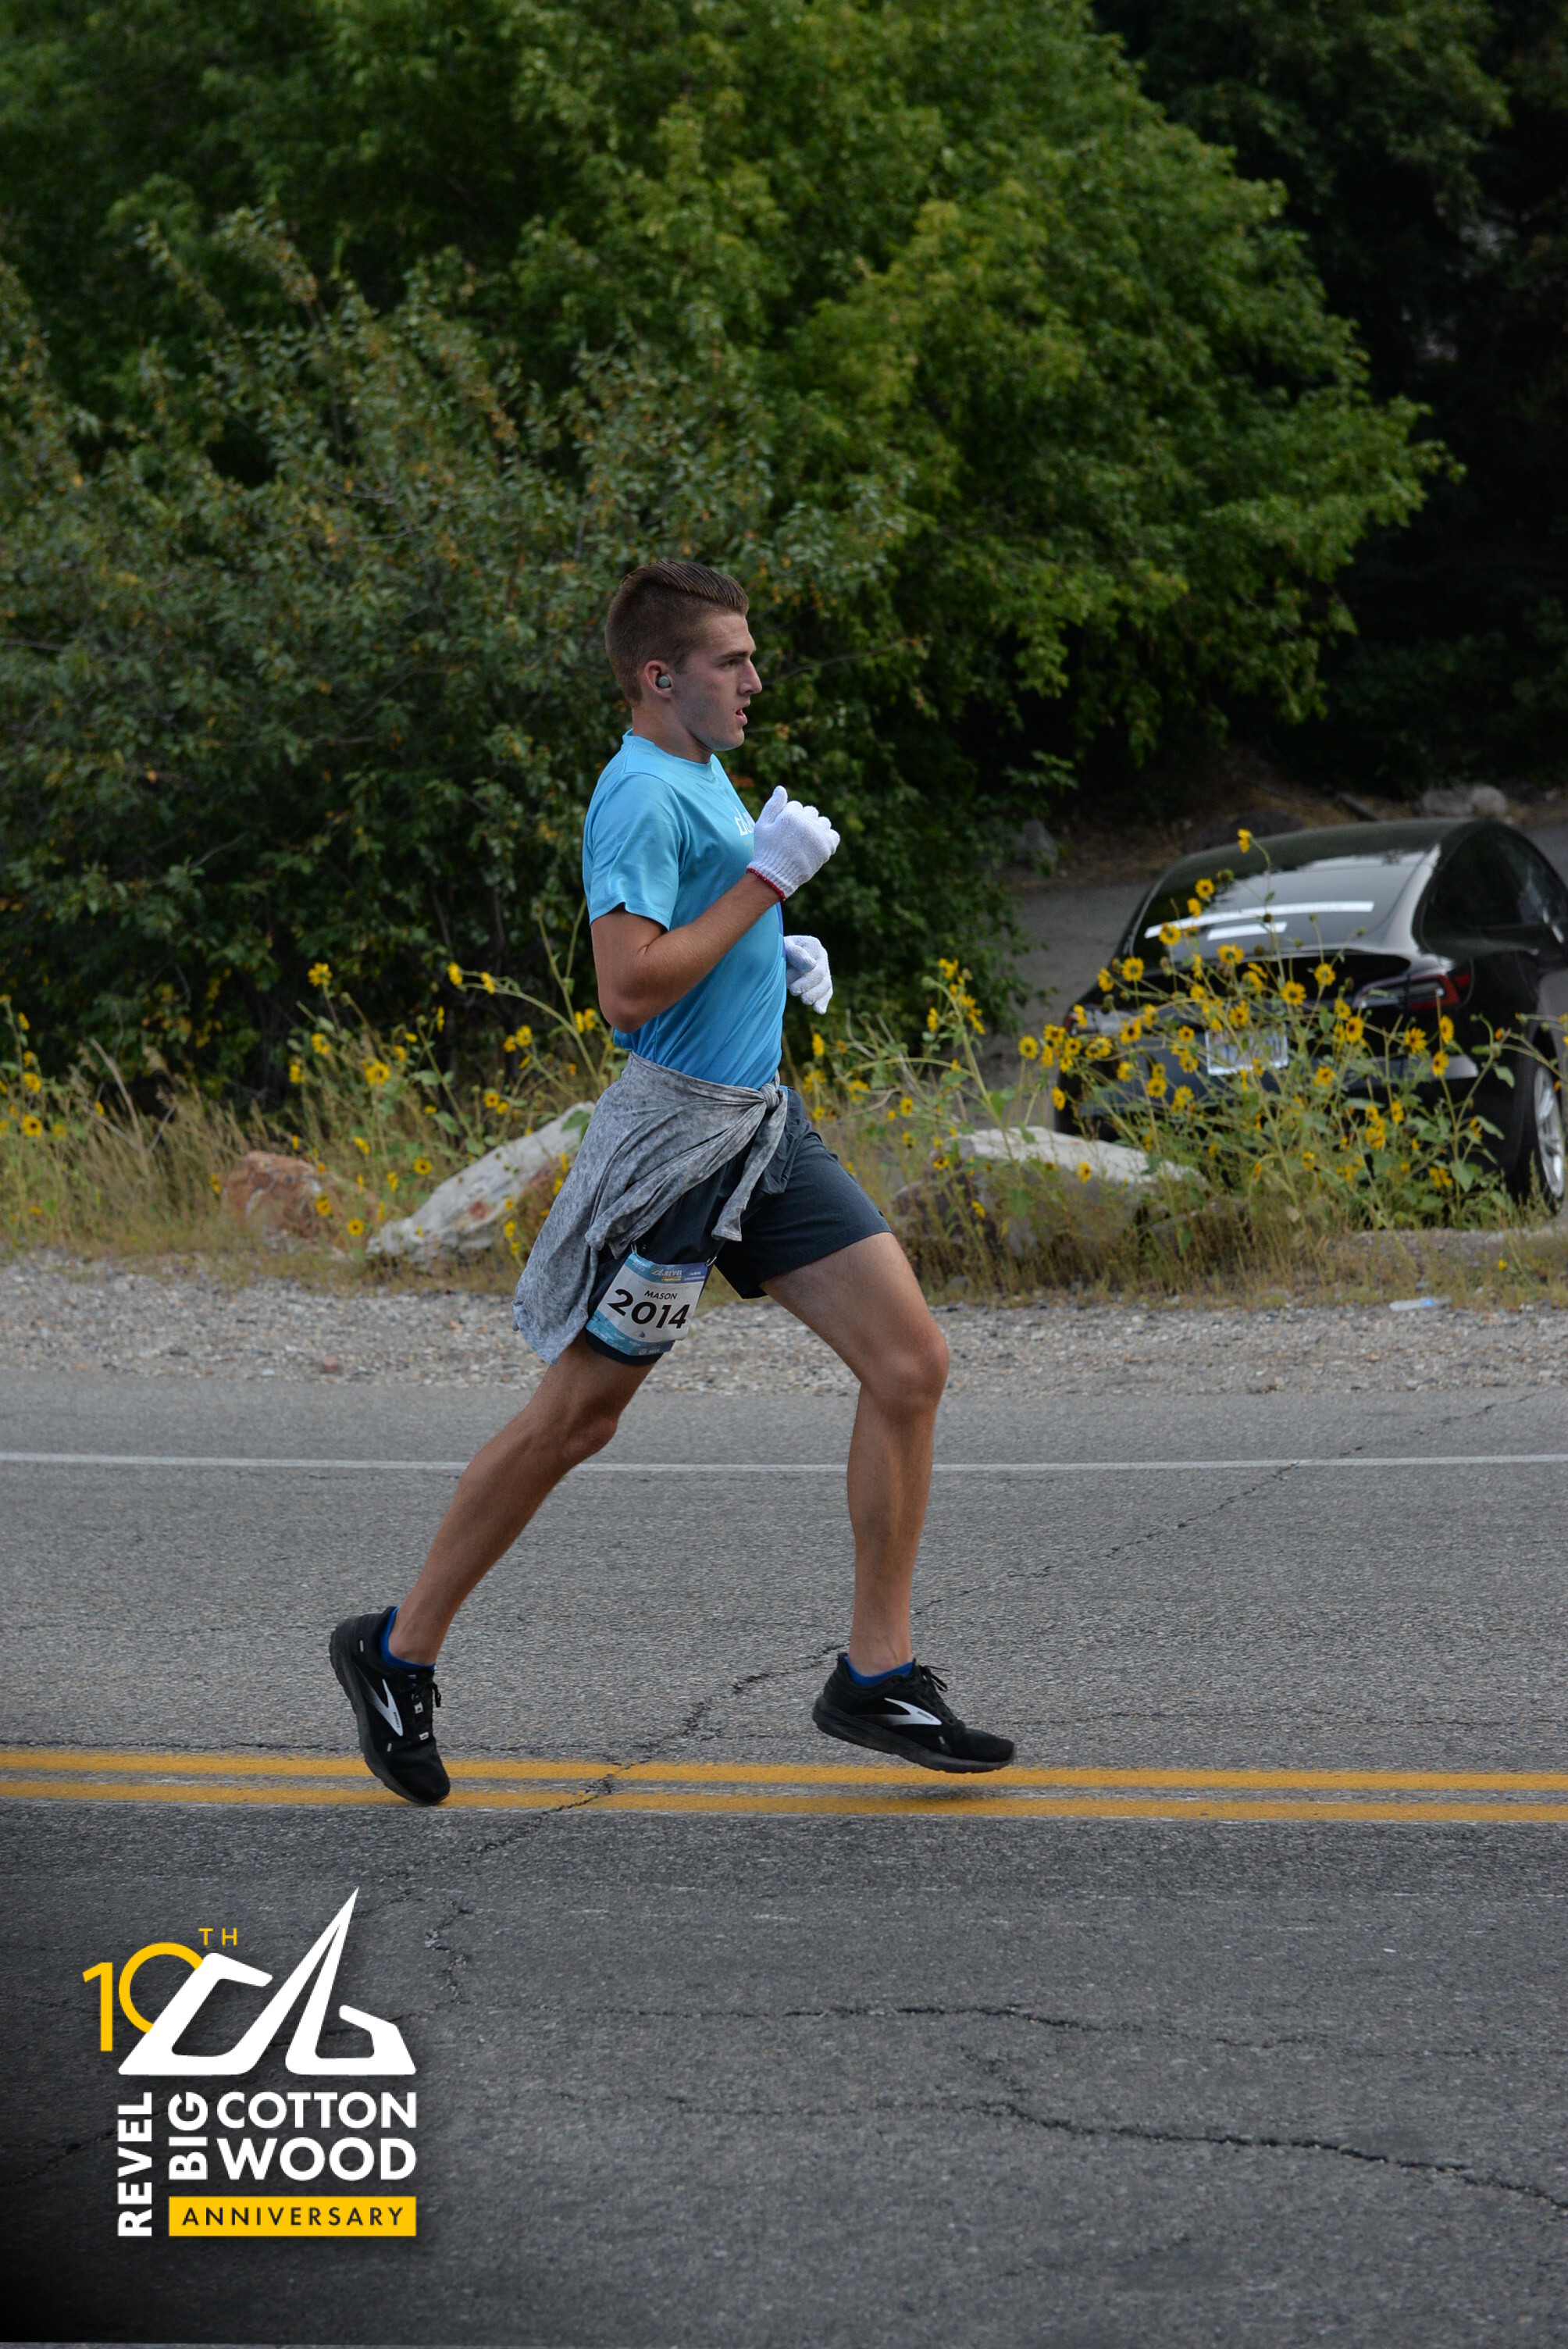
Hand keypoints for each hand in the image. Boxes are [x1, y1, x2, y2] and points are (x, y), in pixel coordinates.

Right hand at [747, 784, 839, 898]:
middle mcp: (807, 822)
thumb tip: (781, 788)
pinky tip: (817, 847)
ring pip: (824, 822)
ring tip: (806, 841)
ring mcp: (818, 835)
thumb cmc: (765, 850)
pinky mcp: (826, 848)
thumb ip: (773, 805)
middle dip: (804, 821)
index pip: (796, 806)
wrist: (774, 875)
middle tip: (794, 838)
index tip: (784, 830)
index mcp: (791, 814)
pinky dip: (827, 840)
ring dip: (817, 828)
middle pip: (811, 812)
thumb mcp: (762, 825)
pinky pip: (833, 836)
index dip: (789, 817)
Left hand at [783, 933, 832, 1012]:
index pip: (812, 963)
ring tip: (804, 1000)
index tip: (793, 987)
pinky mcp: (823, 982)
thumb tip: (811, 965)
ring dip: (815, 994)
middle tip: (793, 991)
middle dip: (807, 984)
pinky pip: (827, 992)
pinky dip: (823, 1001)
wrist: (778, 956)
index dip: (803, 976)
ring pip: (826, 985)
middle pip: (820, 975)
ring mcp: (824, 969)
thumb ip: (795, 953)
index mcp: (812, 945)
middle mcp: (821, 956)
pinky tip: (819, 1010)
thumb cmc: (778, 951)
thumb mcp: (783, 947)